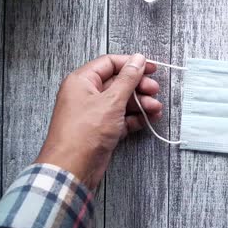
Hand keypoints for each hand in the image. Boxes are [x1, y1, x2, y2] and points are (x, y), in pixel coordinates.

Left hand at [35, 54, 162, 189]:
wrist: (73, 168)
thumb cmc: (84, 132)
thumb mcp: (111, 100)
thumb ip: (128, 78)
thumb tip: (138, 59)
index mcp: (82, 81)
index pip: (110, 64)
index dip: (132, 64)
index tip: (151, 68)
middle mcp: (87, 95)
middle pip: (118, 82)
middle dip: (139, 86)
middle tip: (155, 90)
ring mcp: (94, 113)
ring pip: (122, 101)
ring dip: (141, 103)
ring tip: (155, 109)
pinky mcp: (102, 129)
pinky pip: (122, 118)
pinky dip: (136, 118)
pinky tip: (149, 120)